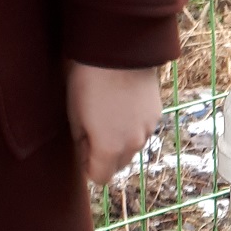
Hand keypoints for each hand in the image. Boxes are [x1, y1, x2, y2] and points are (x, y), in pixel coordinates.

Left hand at [66, 63, 163, 185]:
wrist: (119, 52)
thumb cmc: (87, 82)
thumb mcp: (74, 115)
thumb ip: (81, 143)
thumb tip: (87, 153)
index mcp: (109, 149)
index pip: (100, 178)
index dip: (88, 166)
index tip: (82, 146)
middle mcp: (132, 145)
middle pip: (118, 165)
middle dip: (105, 155)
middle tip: (93, 128)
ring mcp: (147, 130)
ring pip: (131, 148)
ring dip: (120, 140)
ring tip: (109, 112)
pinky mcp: (156, 115)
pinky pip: (142, 130)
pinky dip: (132, 125)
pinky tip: (123, 104)